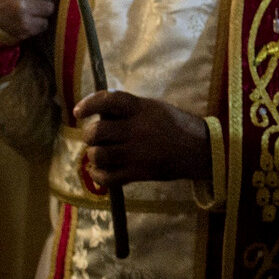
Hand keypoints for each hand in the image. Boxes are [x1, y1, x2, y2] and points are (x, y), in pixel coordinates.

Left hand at [73, 91, 209, 186]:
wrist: (200, 150)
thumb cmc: (177, 126)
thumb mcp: (155, 108)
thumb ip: (130, 109)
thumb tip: (100, 112)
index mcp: (141, 109)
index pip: (108, 101)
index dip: (89, 104)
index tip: (78, 112)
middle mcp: (137, 129)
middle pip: (97, 131)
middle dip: (89, 135)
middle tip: (94, 137)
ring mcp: (137, 152)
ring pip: (98, 155)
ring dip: (93, 155)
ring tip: (99, 154)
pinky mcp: (139, 172)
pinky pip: (108, 177)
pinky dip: (98, 175)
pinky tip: (99, 171)